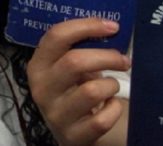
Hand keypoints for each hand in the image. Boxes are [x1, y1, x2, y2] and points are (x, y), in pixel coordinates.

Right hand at [27, 18, 129, 145]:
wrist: (73, 129)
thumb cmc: (75, 88)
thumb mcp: (69, 66)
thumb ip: (80, 47)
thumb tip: (111, 27)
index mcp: (38, 65)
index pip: (56, 36)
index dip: (87, 26)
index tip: (113, 26)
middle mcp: (42, 89)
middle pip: (75, 61)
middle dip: (107, 57)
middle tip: (124, 60)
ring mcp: (55, 115)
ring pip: (92, 90)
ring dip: (110, 85)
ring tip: (112, 86)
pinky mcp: (72, 136)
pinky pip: (102, 119)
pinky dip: (114, 110)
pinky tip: (111, 106)